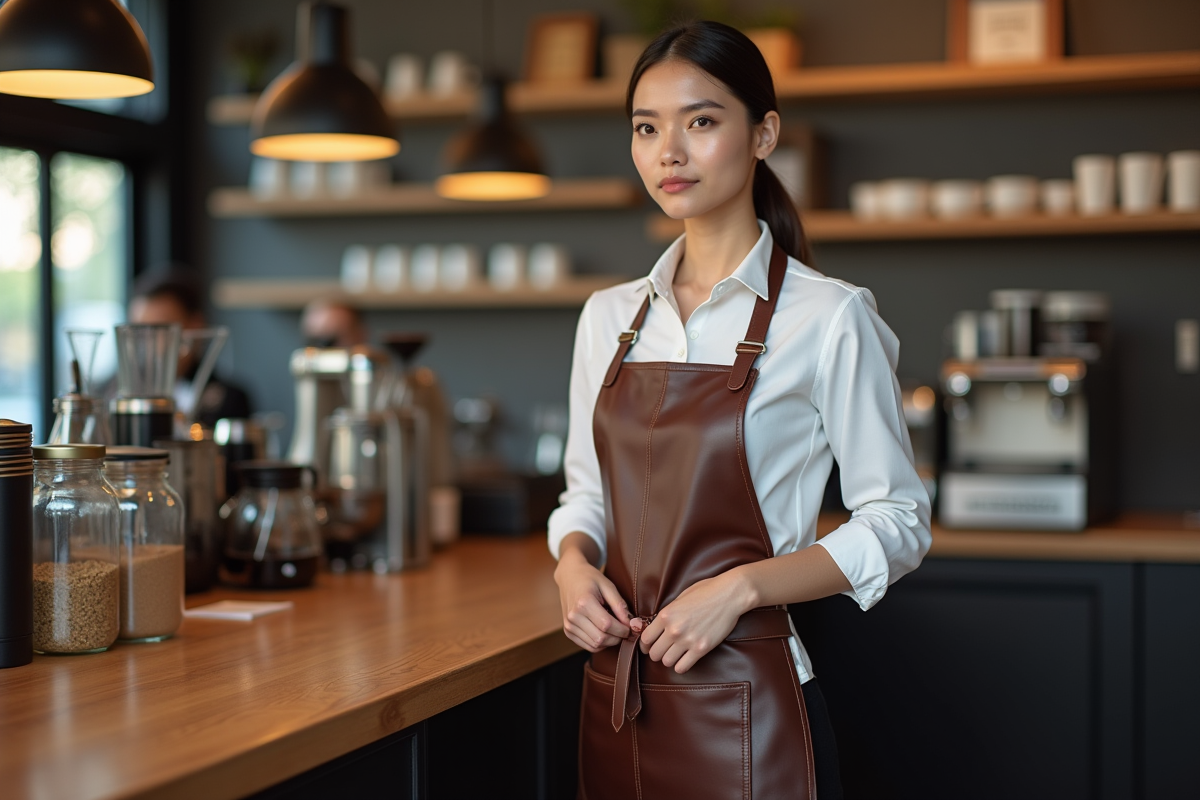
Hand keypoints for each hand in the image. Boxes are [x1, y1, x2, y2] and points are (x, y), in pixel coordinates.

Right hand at [554, 536, 631, 652]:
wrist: (569, 577)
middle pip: (601, 638)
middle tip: (625, 630)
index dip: (623, 629)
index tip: (631, 626)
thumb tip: (630, 623)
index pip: (607, 625)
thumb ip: (619, 604)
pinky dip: (600, 644)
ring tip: (615, 630)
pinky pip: (588, 646)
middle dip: (618, 638)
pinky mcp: (568, 631)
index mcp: (584, 602)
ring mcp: (569, 625)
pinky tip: (605, 633)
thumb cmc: (590, 578)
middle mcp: (574, 616)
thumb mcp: (608, 585)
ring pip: (595, 645)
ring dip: (610, 642)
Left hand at [640, 570, 752, 673]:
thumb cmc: (706, 592)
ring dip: (669, 660)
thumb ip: (667, 613)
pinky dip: (681, 666)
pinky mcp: (701, 648)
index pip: (645, 639)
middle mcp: (673, 629)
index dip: (645, 645)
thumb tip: (654, 625)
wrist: (729, 595)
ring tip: (676, 654)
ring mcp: (687, 640)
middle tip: (664, 650)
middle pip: (654, 654)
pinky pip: (682, 667)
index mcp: (666, 615)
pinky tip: (686, 659)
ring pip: (666, 662)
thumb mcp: (680, 598)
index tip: (650, 646)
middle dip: (657, 653)